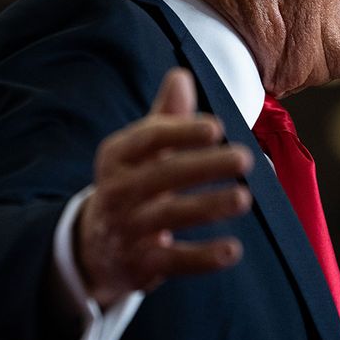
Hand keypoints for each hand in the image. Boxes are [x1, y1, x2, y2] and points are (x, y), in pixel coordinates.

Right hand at [75, 67, 253, 306]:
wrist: (95, 247)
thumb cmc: (133, 184)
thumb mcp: (141, 151)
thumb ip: (165, 117)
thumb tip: (181, 75)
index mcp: (117, 156)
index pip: (148, 139)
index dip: (181, 132)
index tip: (216, 128)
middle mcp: (116, 191)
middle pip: (162, 175)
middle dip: (204, 166)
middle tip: (245, 157)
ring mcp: (126, 229)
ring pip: (169, 216)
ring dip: (208, 206)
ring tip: (244, 198)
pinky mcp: (139, 265)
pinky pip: (173, 261)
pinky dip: (202, 257)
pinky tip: (232, 250)